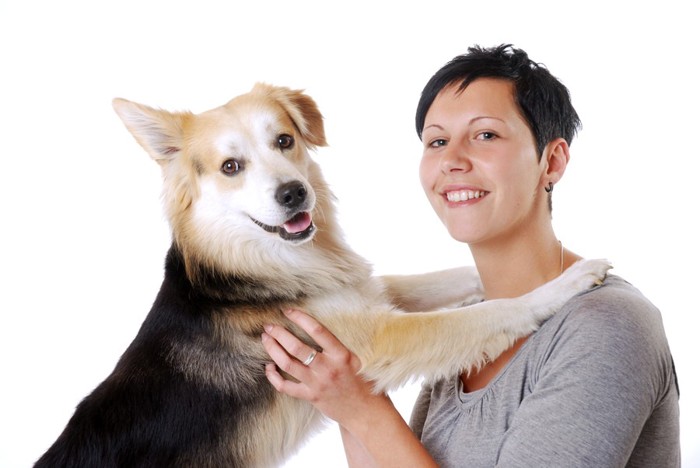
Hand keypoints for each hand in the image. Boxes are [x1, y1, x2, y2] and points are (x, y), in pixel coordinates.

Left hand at [261, 309, 384, 426]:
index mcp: (341, 354)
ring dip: (273, 350)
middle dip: (279, 333)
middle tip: (269, 326)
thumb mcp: (354, 358)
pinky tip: (269, 367)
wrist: (364, 411)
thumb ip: (335, 345)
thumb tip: (312, 326)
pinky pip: (285, 386)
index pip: (317, 330)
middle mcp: (327, 368)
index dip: (300, 318)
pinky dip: (273, 377)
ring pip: (287, 364)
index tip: (288, 311)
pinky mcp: (310, 397)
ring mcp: (317, 383)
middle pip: (297, 347)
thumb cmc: (361, 381)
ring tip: (266, 339)